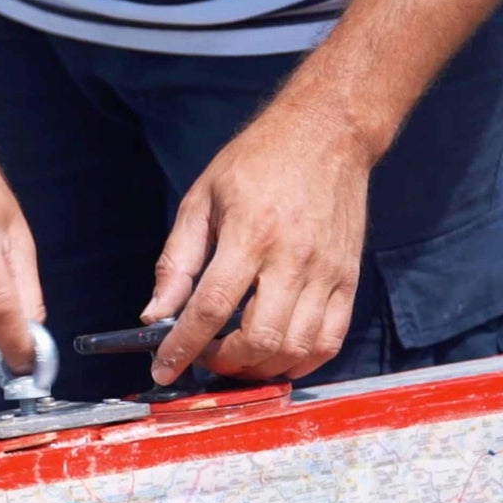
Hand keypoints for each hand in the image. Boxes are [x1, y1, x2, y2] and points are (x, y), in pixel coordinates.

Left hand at [143, 101, 372, 383]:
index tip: (164, 368)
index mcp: (249, 235)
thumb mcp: (200, 200)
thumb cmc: (257, 162)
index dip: (184, 347)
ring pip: (296, 348)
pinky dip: (300, 362)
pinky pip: (330, 340)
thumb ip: (177, 261)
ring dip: (260, 369)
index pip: (212, 308)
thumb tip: (154, 313)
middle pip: (259, 338)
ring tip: (236, 358)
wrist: (328, 133)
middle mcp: (292, 258)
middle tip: (204, 357)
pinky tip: (275, 356)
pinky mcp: (348, 279)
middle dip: (224, 363)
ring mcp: (326, 272)